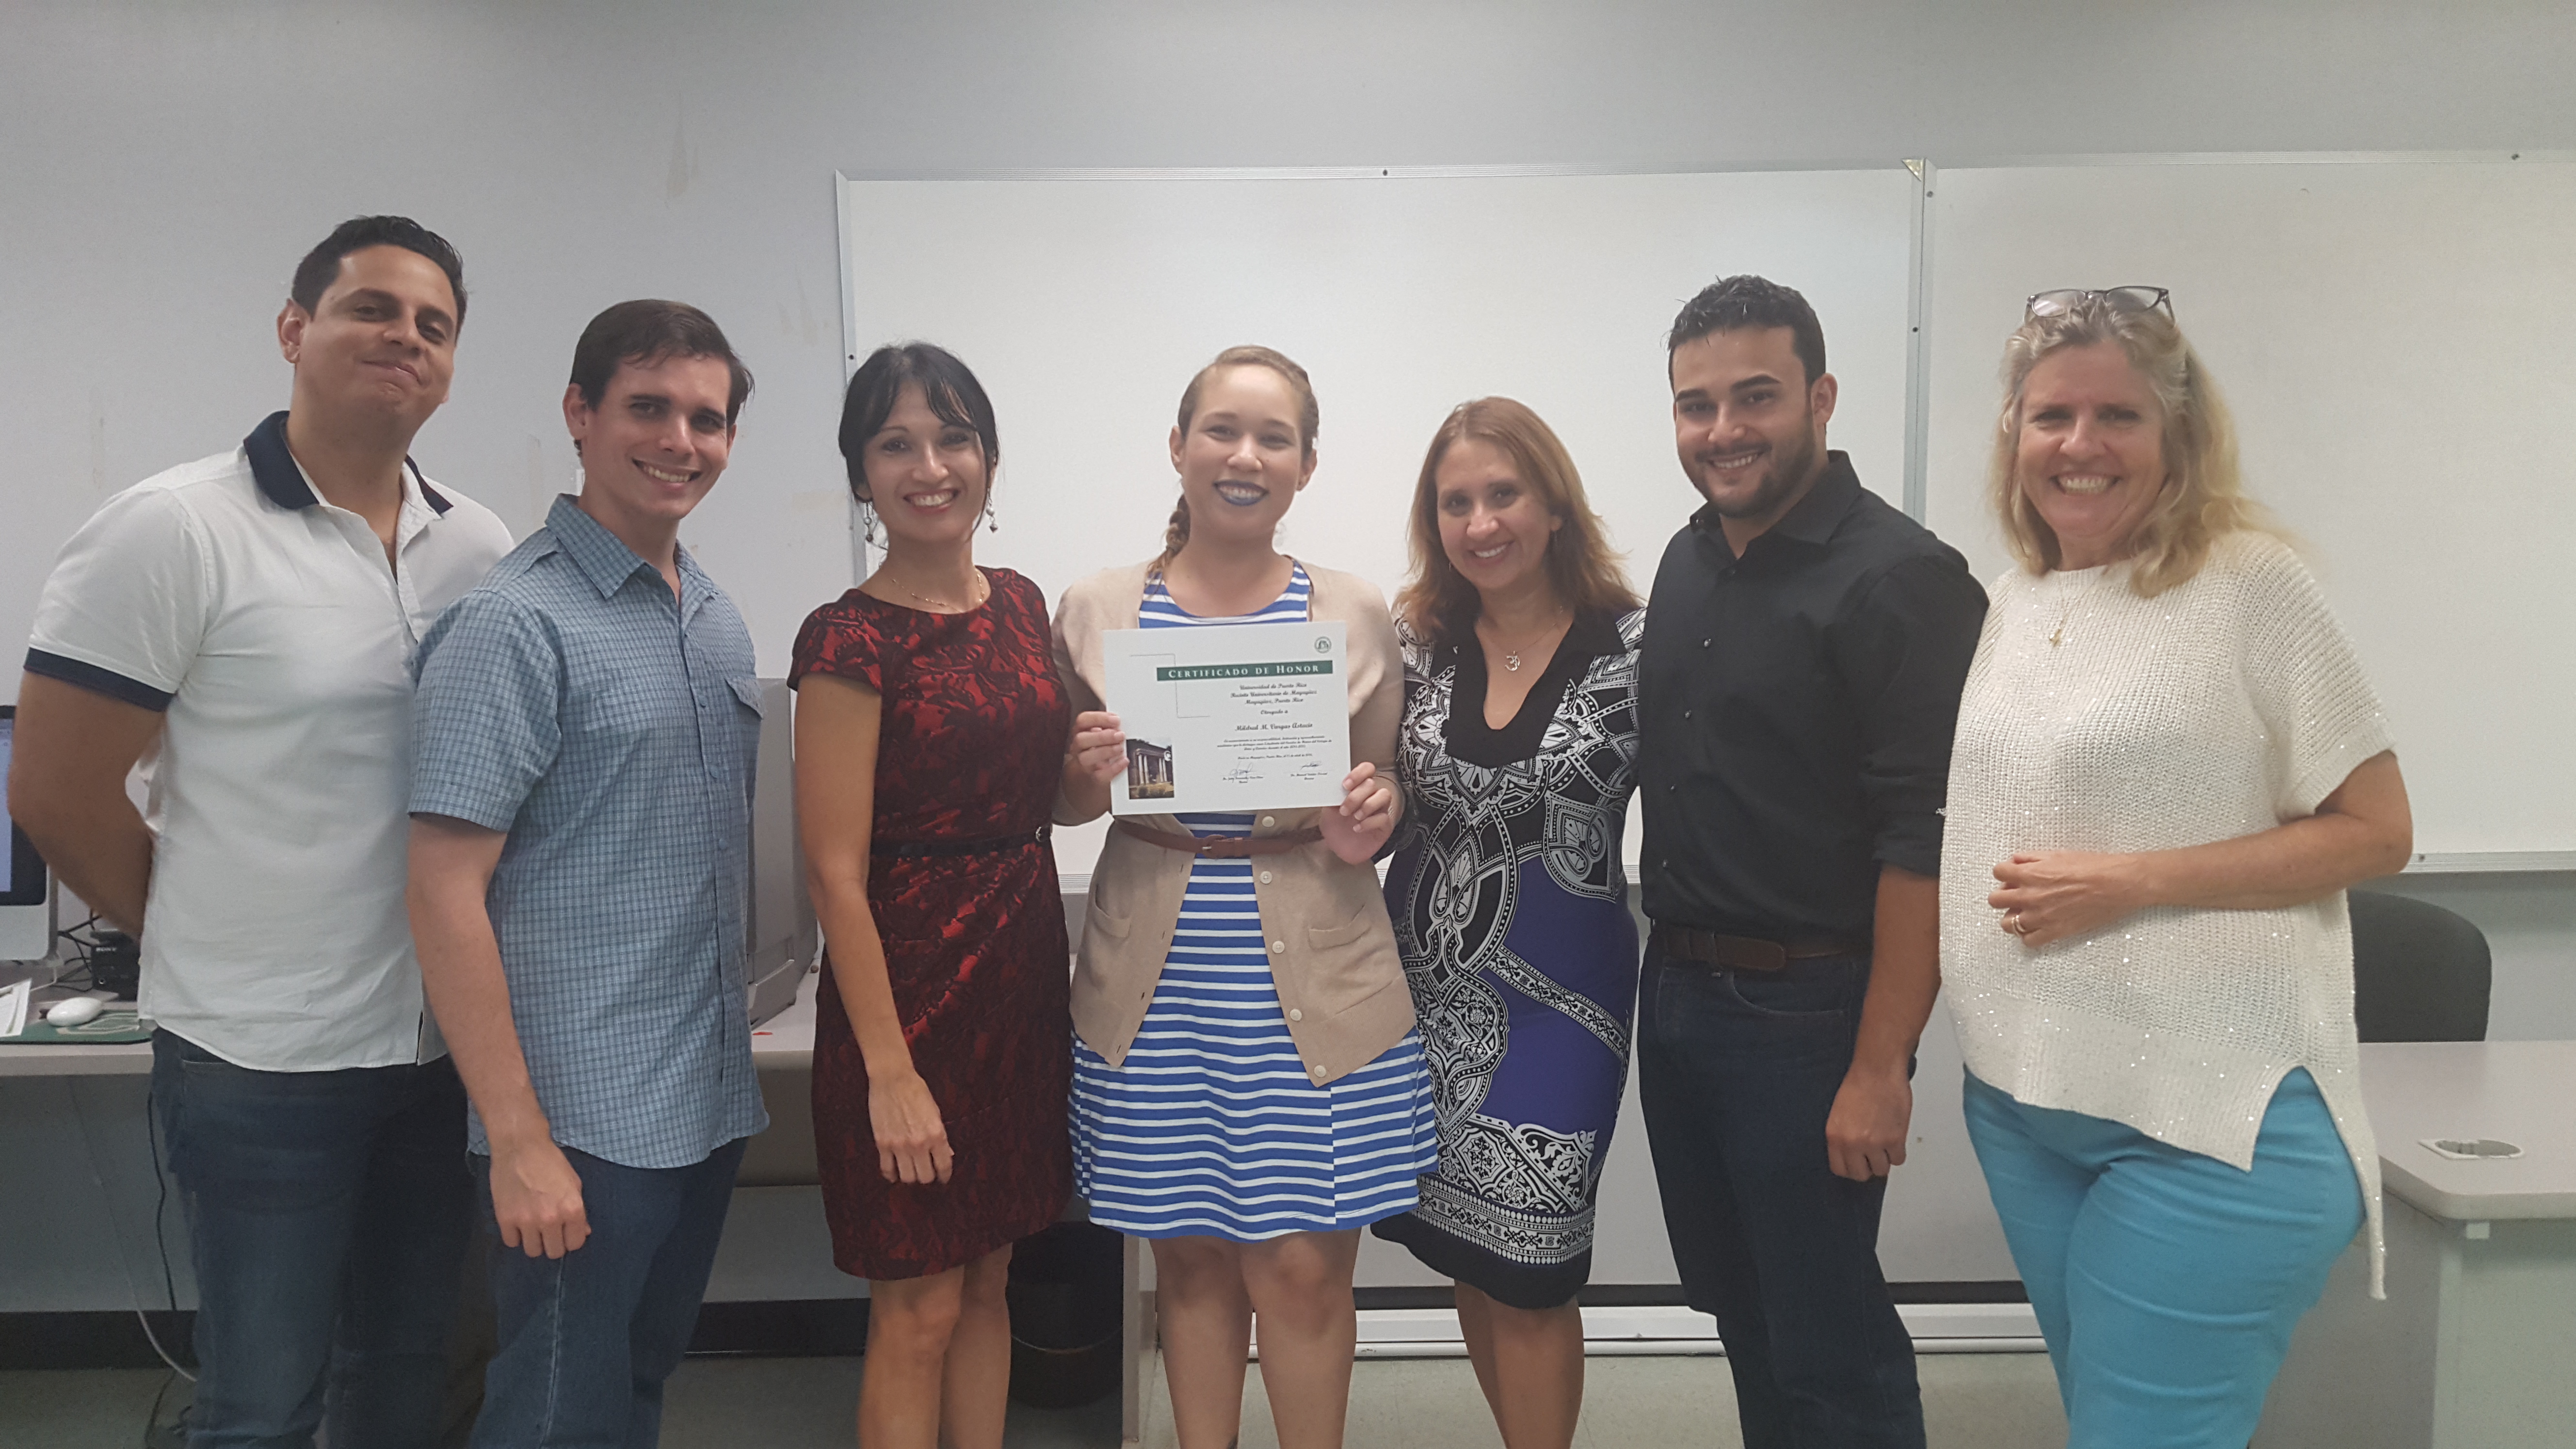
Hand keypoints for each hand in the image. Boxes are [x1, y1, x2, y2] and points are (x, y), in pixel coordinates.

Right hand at [489, 1135, 589, 1258]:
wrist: (520, 1146)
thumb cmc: (550, 1161)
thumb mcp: (574, 1183)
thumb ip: (579, 1211)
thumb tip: (583, 1232)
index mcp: (572, 1209)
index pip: (575, 1244)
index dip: (571, 1239)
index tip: (566, 1232)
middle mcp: (551, 1219)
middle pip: (554, 1252)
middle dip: (554, 1243)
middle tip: (549, 1232)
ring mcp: (526, 1221)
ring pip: (532, 1251)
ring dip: (534, 1242)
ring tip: (533, 1228)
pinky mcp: (505, 1219)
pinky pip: (511, 1242)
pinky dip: (515, 1236)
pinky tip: (518, 1223)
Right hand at [869, 1068, 954, 1184]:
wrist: (892, 1079)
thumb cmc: (916, 1091)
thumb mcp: (936, 1112)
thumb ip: (941, 1137)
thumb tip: (947, 1154)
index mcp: (936, 1134)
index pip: (943, 1166)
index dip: (945, 1176)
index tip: (943, 1178)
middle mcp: (919, 1143)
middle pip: (925, 1176)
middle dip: (928, 1177)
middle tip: (927, 1172)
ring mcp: (899, 1145)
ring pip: (907, 1177)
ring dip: (910, 1177)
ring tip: (911, 1172)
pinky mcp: (882, 1143)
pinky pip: (887, 1169)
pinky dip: (891, 1175)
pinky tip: (894, 1174)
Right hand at [1068, 711, 1125, 785]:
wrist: (1090, 781)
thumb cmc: (1098, 754)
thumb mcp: (1100, 737)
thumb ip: (1107, 728)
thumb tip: (1121, 722)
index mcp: (1081, 733)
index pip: (1082, 721)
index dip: (1098, 718)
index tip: (1115, 719)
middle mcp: (1078, 748)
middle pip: (1081, 739)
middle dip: (1101, 736)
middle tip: (1119, 735)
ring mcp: (1083, 764)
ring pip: (1085, 758)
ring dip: (1105, 751)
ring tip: (1120, 748)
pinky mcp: (1092, 779)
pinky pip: (1099, 775)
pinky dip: (1113, 768)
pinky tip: (1123, 761)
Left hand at [1317, 762, 1396, 864]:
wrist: (1339, 850)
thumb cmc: (1336, 827)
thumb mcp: (1328, 809)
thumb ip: (1332, 796)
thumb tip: (1329, 785)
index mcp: (1358, 787)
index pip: (1367, 769)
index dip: (1358, 773)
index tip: (1345, 785)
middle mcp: (1371, 795)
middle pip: (1372, 783)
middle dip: (1356, 796)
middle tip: (1343, 810)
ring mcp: (1380, 809)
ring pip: (1384, 795)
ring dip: (1367, 805)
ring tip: (1354, 817)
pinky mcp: (1385, 825)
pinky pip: (1383, 817)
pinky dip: (1369, 822)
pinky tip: (1357, 828)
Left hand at [1825, 1066, 1911, 1180]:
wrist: (1877, 1070)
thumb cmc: (1859, 1084)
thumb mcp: (1839, 1114)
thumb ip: (1843, 1137)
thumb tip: (1851, 1154)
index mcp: (1834, 1136)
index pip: (1840, 1169)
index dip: (1851, 1168)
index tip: (1857, 1163)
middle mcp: (1852, 1143)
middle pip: (1860, 1174)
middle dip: (1868, 1167)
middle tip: (1873, 1156)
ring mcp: (1874, 1143)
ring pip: (1882, 1170)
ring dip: (1885, 1159)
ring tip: (1885, 1143)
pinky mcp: (1894, 1139)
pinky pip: (1898, 1160)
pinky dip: (1898, 1152)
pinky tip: (1895, 1138)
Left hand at [1989, 851, 2149, 948]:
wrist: (2118, 884)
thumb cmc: (2093, 866)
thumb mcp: (2058, 854)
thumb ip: (2032, 858)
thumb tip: (2015, 861)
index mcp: (2031, 874)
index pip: (1998, 872)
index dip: (2005, 873)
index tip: (2014, 875)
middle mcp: (2030, 896)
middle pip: (1994, 900)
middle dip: (2003, 895)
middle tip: (2017, 894)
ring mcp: (2041, 917)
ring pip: (2007, 924)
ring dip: (2013, 917)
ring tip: (2026, 912)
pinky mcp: (2055, 932)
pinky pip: (2028, 941)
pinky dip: (2029, 935)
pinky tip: (2038, 926)